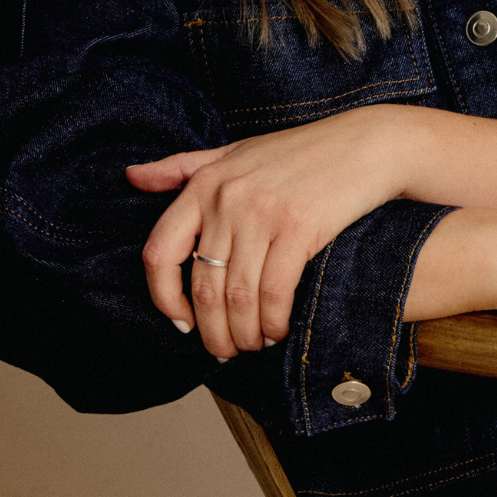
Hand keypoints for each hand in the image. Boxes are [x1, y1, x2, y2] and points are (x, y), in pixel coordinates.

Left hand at [127, 107, 421, 357]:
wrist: (365, 144)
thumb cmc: (299, 152)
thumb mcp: (235, 151)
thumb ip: (182, 167)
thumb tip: (131, 177)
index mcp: (205, 182)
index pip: (160, 253)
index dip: (164, 299)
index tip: (183, 323)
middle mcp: (227, 197)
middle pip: (203, 287)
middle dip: (212, 332)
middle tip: (225, 352)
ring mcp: (263, 212)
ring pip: (237, 297)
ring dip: (243, 334)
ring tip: (253, 345)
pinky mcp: (299, 227)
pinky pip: (274, 292)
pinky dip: (273, 322)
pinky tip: (279, 329)